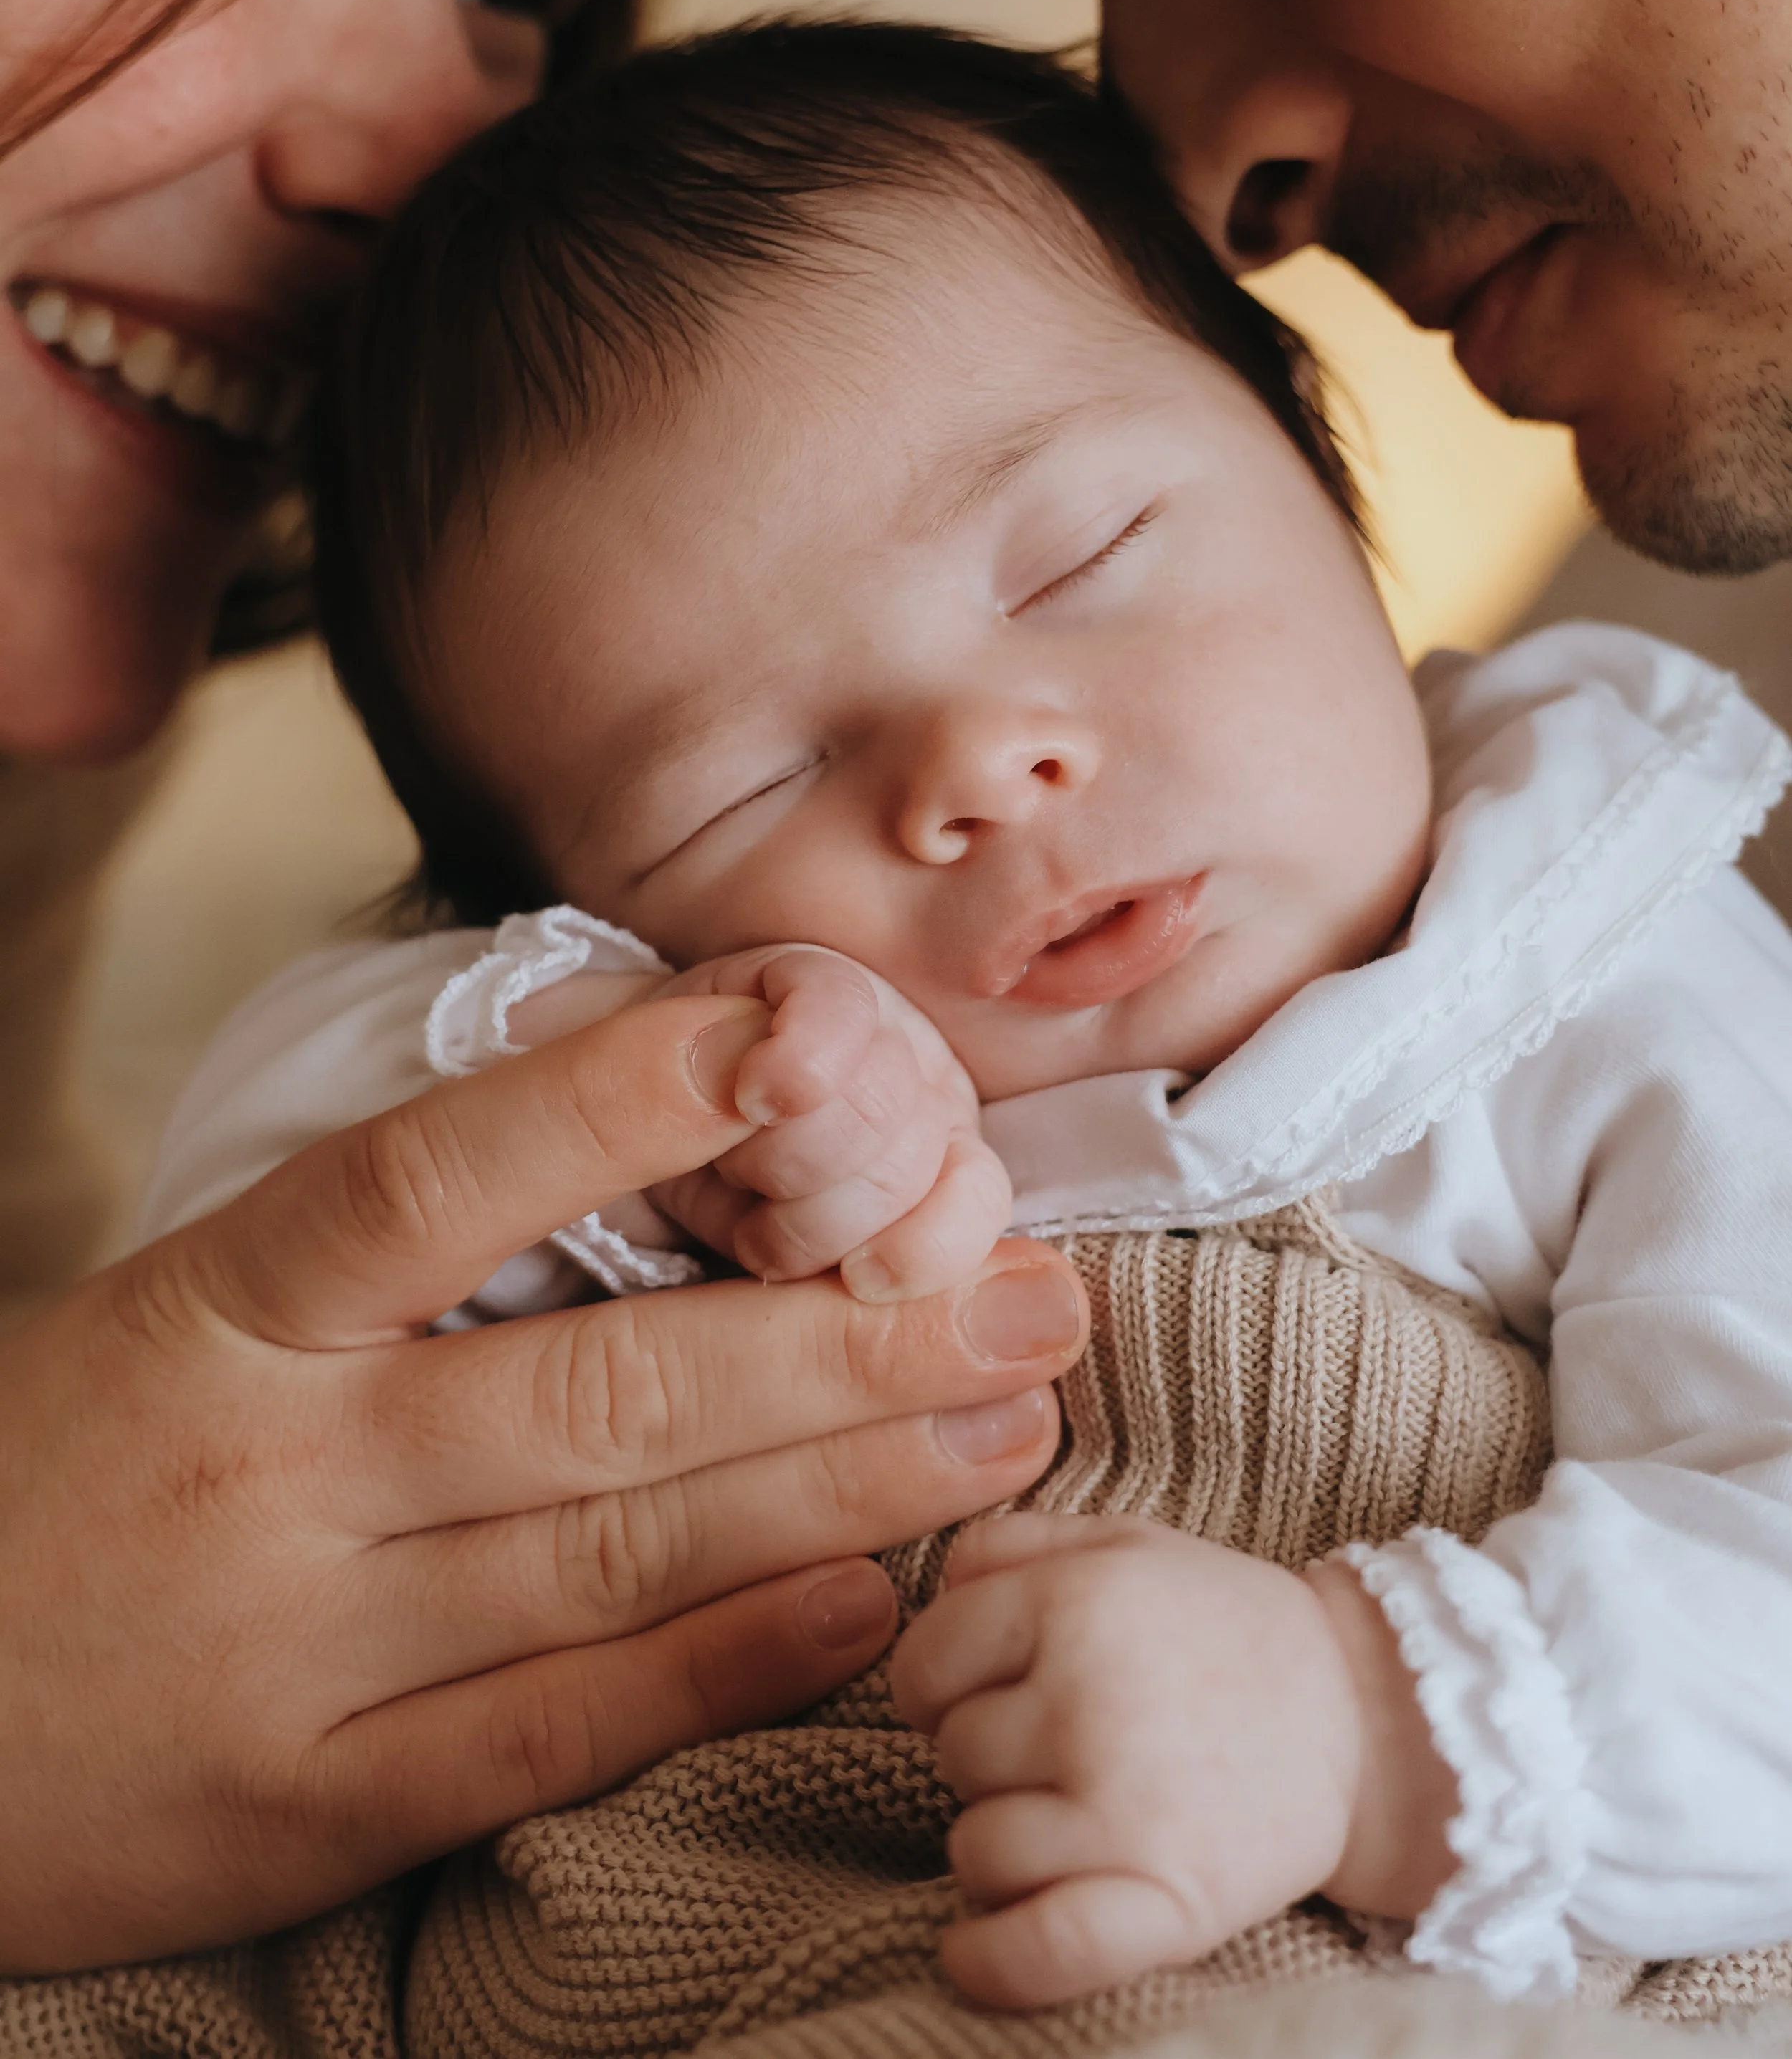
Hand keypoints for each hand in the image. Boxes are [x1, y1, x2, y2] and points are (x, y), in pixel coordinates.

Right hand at [0, 990, 1084, 1971]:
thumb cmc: (81, 1463)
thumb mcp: (192, 1308)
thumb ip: (392, 1248)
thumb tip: (659, 1131)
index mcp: (230, 1307)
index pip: (441, 1177)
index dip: (621, 1101)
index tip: (795, 1042)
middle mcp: (275, 1471)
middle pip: (598, 1388)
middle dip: (842, 1334)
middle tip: (1031, 1290)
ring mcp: (295, 1654)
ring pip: (611, 1556)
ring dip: (835, 1487)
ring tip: (1002, 1423)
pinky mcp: (310, 1812)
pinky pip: (554, 1732)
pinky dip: (721, 1668)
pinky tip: (863, 1607)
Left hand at [892, 1518, 1457, 2008]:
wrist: (1364, 1716)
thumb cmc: (1222, 1626)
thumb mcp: (1122, 1543)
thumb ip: (1013, 1544)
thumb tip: (936, 1586)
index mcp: (1072, 1603)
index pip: (923, 1664)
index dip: (937, 1684)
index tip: (975, 1695)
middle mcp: (1086, 1701)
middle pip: (953, 1757)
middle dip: (988, 1757)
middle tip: (1063, 1748)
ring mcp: (1123, 1809)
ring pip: (978, 1851)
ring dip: (1003, 1847)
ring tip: (1069, 1819)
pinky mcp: (1166, 1903)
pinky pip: (1036, 1949)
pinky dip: (990, 1961)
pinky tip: (970, 1950)